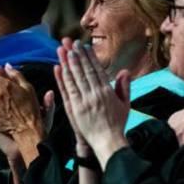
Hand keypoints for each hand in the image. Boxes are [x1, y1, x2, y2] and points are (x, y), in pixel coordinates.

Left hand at [55, 38, 129, 166]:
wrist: (107, 142)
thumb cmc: (117, 124)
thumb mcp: (125, 104)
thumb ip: (124, 87)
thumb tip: (124, 71)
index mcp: (107, 92)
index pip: (96, 70)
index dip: (89, 57)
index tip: (84, 46)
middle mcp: (94, 94)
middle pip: (83, 71)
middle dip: (77, 55)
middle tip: (70, 42)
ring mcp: (83, 101)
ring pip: (74, 78)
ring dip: (68, 62)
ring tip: (63, 49)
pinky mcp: (74, 109)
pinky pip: (67, 90)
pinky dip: (62, 78)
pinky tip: (58, 68)